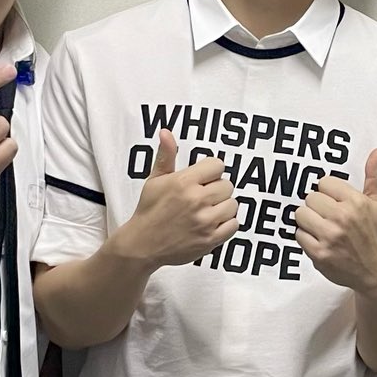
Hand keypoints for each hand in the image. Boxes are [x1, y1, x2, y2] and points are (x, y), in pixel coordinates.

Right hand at [110, 130, 237, 266]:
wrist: (142, 244)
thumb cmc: (149, 210)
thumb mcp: (155, 180)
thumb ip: (166, 155)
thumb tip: (166, 132)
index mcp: (184, 182)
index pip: (217, 165)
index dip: (210, 171)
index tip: (202, 179)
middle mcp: (196, 200)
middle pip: (227, 185)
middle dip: (216, 189)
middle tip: (202, 197)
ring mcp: (205, 222)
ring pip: (232, 205)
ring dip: (222, 206)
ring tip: (207, 210)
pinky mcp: (210, 240)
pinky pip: (234, 225)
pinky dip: (226, 224)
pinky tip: (211, 223)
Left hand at [296, 150, 376, 294]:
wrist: (375, 271)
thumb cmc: (374, 235)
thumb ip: (374, 176)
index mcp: (356, 202)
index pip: (324, 182)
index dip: (327, 192)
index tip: (334, 202)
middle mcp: (342, 218)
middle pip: (310, 198)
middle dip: (317, 206)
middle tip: (328, 216)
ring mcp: (329, 236)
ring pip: (300, 214)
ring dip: (308, 221)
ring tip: (321, 227)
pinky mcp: (319, 253)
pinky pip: (298, 235)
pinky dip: (306, 237)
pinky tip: (319, 240)